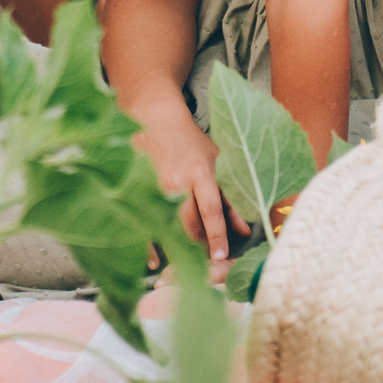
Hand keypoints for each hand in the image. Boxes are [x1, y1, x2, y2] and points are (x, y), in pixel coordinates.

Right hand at [131, 104, 245, 276]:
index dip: (217, 235)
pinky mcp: (136, 192)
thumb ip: (232, 196)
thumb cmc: (192, 144)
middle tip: (207, 258)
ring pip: (167, 228)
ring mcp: (153, 188)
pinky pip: (142, 225)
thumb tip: (246, 230)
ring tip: (187, 259)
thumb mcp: (218, 162)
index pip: (211, 209)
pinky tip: (155, 261)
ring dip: (178, 248)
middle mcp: (176, 182)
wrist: (156, 120)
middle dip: (198, 246)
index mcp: (200, 172)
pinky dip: (148, 246)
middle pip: (188, 224)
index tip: (221, 256)